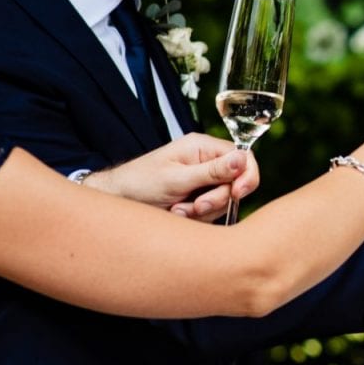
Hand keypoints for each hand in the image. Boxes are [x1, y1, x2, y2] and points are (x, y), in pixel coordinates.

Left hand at [85, 133, 258, 220]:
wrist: (117, 200)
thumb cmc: (139, 183)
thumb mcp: (177, 178)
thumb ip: (212, 172)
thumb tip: (243, 159)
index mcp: (203, 147)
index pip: (243, 157)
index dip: (246, 177)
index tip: (237, 193)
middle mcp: (207, 162)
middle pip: (235, 183)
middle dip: (217, 199)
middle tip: (195, 206)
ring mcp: (203, 181)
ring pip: (224, 201)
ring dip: (202, 211)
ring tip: (177, 209)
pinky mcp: (198, 198)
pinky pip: (212, 212)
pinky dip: (196, 217)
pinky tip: (176, 213)